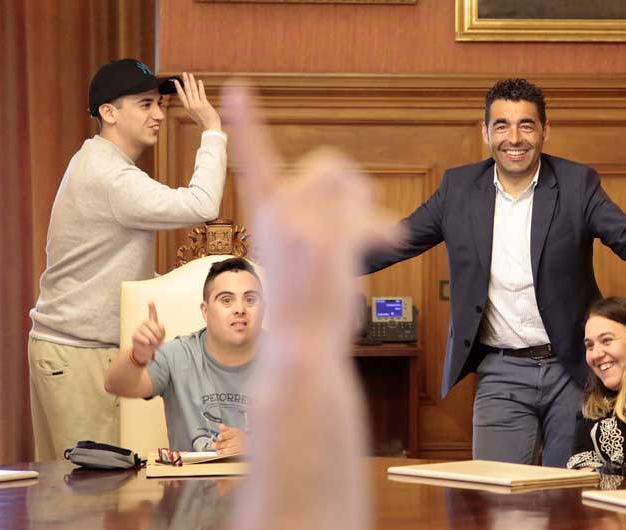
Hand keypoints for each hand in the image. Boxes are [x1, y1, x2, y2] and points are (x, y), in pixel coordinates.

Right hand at [131, 301, 165, 364]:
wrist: (147, 353)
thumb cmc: (155, 344)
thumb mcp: (161, 337)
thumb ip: (162, 330)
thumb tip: (160, 324)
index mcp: (152, 323)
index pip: (152, 314)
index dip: (151, 307)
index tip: (150, 300)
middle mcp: (145, 324)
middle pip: (152, 324)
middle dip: (157, 333)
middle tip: (157, 340)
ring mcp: (139, 329)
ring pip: (146, 331)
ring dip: (152, 338)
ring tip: (152, 343)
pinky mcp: (135, 335)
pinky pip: (140, 336)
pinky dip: (146, 340)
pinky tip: (147, 343)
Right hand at [174, 72, 220, 130]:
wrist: (210, 128)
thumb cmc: (204, 122)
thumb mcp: (194, 114)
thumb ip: (192, 107)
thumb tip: (191, 101)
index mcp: (187, 108)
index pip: (181, 95)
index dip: (178, 87)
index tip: (176, 81)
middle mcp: (191, 105)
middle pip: (187, 90)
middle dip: (185, 80)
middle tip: (184, 73)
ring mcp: (197, 104)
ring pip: (193, 90)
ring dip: (191, 81)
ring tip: (190, 75)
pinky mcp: (204, 104)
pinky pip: (201, 93)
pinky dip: (200, 86)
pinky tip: (199, 81)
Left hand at [213, 424, 245, 455]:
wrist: (250, 443)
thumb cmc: (240, 437)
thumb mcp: (234, 431)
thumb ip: (226, 429)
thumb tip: (221, 426)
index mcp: (236, 433)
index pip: (230, 434)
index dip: (224, 435)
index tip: (219, 437)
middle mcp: (239, 440)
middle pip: (229, 442)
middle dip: (220, 445)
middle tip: (213, 445)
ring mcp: (240, 447)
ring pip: (231, 450)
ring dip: (223, 451)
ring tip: (218, 452)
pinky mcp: (241, 453)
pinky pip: (234, 455)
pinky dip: (228, 455)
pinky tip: (224, 455)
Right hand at [223, 83, 401, 343]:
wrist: (302, 345)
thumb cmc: (303, 300)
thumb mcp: (294, 251)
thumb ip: (312, 214)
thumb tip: (357, 187)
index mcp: (265, 213)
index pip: (253, 160)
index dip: (247, 124)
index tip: (236, 88)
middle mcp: (277, 213)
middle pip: (328, 163)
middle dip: (352, 183)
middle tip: (363, 208)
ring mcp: (301, 227)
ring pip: (351, 182)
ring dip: (367, 203)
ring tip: (371, 232)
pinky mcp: (328, 243)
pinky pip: (363, 211)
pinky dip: (380, 227)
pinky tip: (389, 238)